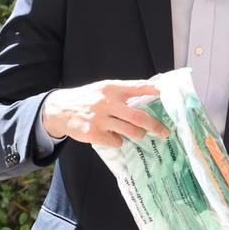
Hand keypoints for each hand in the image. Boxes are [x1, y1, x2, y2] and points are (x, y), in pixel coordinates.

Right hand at [41, 79, 167, 147]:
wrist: (59, 109)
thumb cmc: (88, 98)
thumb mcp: (104, 89)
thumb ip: (125, 92)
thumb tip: (154, 91)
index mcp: (112, 88)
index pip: (138, 87)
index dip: (156, 90)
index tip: (170, 93)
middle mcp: (107, 102)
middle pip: (139, 117)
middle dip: (155, 126)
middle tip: (165, 131)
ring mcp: (99, 119)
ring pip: (131, 132)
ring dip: (138, 134)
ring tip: (138, 133)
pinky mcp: (93, 134)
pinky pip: (116, 142)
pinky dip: (118, 141)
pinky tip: (111, 135)